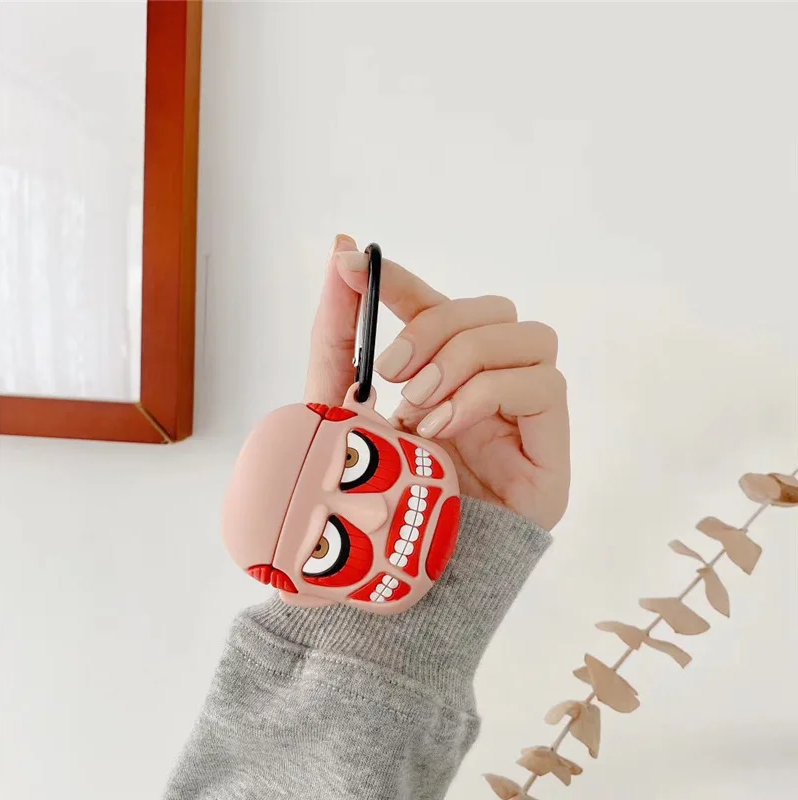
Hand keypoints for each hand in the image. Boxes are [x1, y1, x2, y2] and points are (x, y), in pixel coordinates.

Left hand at [305, 235, 569, 530]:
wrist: (390, 574)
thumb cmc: (367, 496)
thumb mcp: (340, 407)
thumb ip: (338, 335)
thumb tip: (340, 257)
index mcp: (444, 381)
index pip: (442, 308)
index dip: (407, 281)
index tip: (357, 264)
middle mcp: (491, 391)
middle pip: (495, 310)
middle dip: (437, 327)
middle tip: (391, 373)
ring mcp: (526, 419)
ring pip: (529, 336)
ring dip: (462, 362)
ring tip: (419, 410)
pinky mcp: (552, 450)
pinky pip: (543, 384)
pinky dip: (485, 394)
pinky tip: (444, 428)